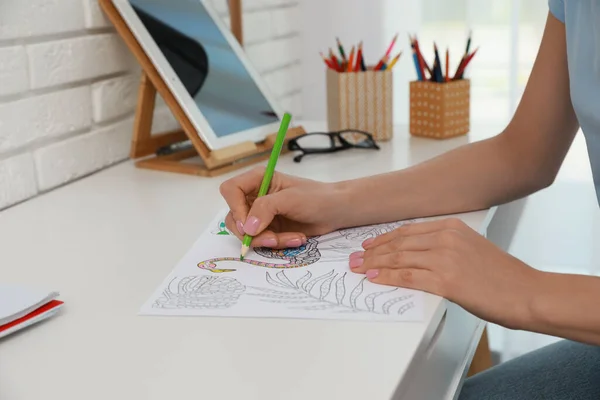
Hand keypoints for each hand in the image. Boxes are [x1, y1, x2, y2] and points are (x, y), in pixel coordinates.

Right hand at [219, 167, 345, 248]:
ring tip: (292, 238)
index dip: (235, 208)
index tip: (248, 224)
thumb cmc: (316, 197)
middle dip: (253, 232)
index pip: (230, 191)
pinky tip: (296, 238)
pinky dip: (278, 244)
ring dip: (268, 240)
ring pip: (247, 234)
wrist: (336, 211)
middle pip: (234, 217)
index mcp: (257, 180)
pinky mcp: (269, 229)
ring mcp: (261, 215)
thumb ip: (265, 209)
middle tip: (272, 239)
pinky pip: (262, 242)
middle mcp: (255, 196)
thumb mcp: (290, 199)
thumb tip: (246, 227)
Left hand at [349, 218, 539, 328]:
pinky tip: (374, 279)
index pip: (407, 231)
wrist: (527, 293)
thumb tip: (418, 256)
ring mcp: (445, 258)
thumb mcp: (473, 248)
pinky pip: (407, 277)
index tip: (368, 245)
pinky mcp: (446, 281)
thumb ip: (446, 246)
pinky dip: (387, 278)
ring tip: (358, 269)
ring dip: (373, 265)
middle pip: (398, 243)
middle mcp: (446, 237)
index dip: (383, 239)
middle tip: (354, 259)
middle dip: (372, 252)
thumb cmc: (503, 276)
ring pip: (399, 258)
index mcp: (452, 226)